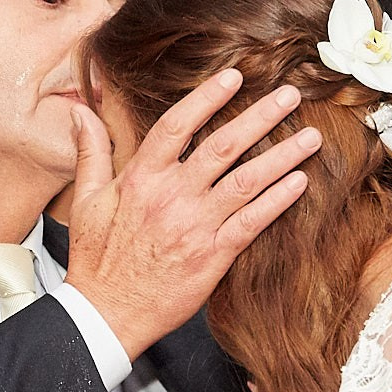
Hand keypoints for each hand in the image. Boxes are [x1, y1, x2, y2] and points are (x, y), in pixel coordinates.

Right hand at [65, 71, 317, 358]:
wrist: (107, 313)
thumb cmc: (97, 259)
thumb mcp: (87, 200)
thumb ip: (91, 152)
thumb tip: (80, 112)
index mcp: (141, 179)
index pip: (177, 125)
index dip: (206, 97)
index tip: (233, 77)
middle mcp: (172, 196)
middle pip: (223, 146)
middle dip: (261, 116)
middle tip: (291, 95)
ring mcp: (195, 226)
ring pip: (247, 181)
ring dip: (282, 155)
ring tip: (310, 136)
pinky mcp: (213, 256)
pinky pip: (252, 222)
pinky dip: (278, 201)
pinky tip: (300, 182)